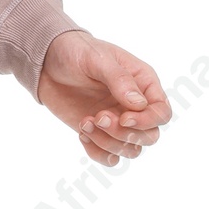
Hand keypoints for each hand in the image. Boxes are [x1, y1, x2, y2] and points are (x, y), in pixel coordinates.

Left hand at [36, 29, 171, 167]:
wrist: (47, 61)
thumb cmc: (77, 52)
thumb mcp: (98, 59)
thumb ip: (119, 79)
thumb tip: (139, 104)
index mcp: (143, 83)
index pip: (161, 113)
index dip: (147, 121)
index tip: (123, 118)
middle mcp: (135, 106)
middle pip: (149, 136)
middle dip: (124, 134)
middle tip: (98, 118)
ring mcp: (118, 121)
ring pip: (131, 149)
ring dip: (108, 143)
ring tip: (85, 123)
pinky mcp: (99, 133)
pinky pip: (110, 157)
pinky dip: (98, 153)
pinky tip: (82, 133)